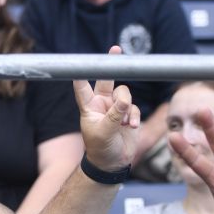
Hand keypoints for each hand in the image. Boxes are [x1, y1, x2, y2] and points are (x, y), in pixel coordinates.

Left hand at [72, 46, 141, 174]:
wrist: (112, 163)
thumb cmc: (101, 149)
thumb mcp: (104, 132)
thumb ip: (114, 115)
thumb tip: (124, 99)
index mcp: (89, 108)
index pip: (82, 88)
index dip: (81, 74)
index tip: (80, 61)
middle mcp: (102, 104)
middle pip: (106, 80)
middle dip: (111, 66)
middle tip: (115, 50)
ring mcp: (115, 108)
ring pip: (125, 94)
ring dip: (127, 108)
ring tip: (124, 124)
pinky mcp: (128, 114)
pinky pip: (134, 107)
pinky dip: (134, 116)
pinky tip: (131, 127)